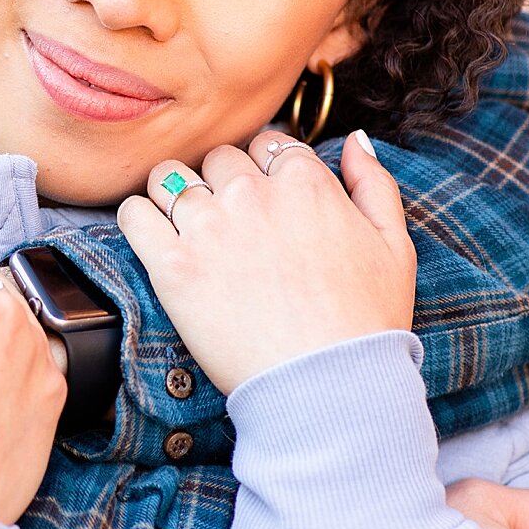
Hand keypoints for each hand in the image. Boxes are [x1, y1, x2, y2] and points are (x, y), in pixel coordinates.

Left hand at [116, 130, 415, 393]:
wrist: (327, 387)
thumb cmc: (366, 324)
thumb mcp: (394, 246)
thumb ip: (374, 184)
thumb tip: (353, 141)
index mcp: (305, 183)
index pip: (267, 144)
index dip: (264, 170)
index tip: (263, 201)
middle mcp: (253, 194)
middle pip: (219, 158)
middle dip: (222, 183)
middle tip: (229, 223)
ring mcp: (209, 227)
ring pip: (169, 177)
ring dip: (174, 195)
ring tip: (186, 227)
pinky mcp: (173, 266)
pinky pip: (134, 214)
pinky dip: (138, 219)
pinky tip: (155, 239)